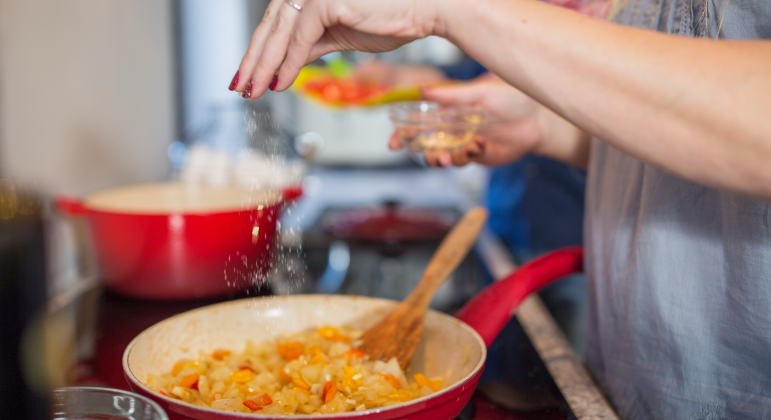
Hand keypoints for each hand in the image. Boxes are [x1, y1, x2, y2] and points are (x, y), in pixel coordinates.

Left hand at [232, 0, 440, 97]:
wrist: (425, 11)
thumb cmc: (391, 19)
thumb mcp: (340, 37)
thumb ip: (311, 47)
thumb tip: (286, 66)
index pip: (276, 22)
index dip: (259, 51)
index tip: (248, 76)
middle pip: (271, 25)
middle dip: (254, 60)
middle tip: (240, 88)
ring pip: (280, 32)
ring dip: (265, 65)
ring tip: (254, 90)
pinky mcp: (327, 0)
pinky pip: (301, 38)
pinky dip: (289, 63)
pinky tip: (281, 83)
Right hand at [390, 75, 545, 166]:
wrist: (537, 114)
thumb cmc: (509, 96)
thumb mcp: (479, 92)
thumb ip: (451, 94)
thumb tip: (422, 90)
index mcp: (445, 112)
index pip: (416, 125)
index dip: (401, 135)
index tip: (392, 144)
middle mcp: (450, 130)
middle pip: (426, 147)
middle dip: (424, 155)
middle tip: (435, 157)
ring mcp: (463, 144)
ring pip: (443, 158)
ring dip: (444, 159)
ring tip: (452, 156)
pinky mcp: (479, 155)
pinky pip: (466, 160)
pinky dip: (468, 154)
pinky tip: (479, 145)